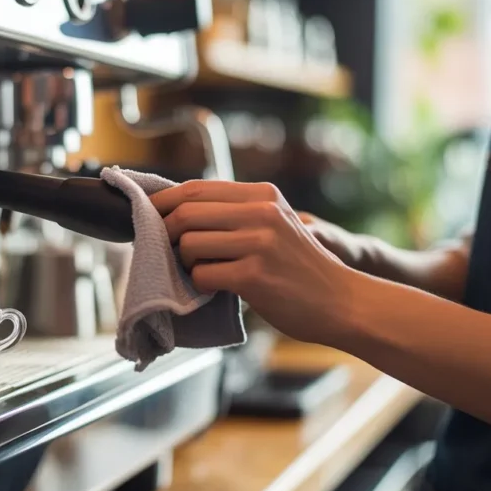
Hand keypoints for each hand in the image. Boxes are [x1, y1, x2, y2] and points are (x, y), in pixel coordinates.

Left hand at [151, 180, 362, 344]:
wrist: (342, 302)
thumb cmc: (301, 269)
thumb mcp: (276, 224)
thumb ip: (237, 212)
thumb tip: (177, 212)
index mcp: (263, 195)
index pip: (196, 189)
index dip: (164, 202)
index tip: (149, 215)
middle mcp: (261, 212)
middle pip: (186, 213)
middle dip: (167, 234)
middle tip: (169, 252)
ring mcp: (259, 243)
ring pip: (189, 244)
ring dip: (186, 263)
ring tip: (204, 271)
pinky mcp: (254, 275)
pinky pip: (202, 274)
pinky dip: (200, 285)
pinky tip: (217, 288)